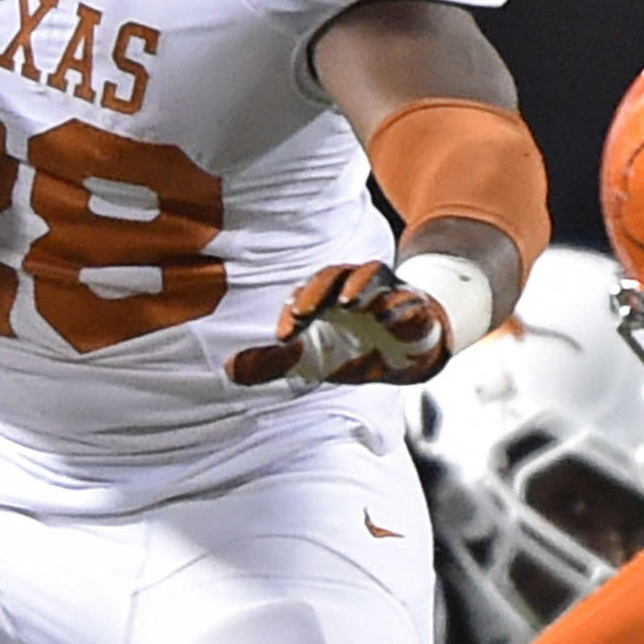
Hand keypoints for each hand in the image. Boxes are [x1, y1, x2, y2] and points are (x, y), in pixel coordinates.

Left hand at [224, 261, 452, 387]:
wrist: (405, 358)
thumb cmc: (353, 350)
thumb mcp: (311, 361)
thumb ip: (275, 363)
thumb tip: (229, 369)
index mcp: (325, 297)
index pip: (305, 293)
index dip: (293, 311)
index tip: (282, 338)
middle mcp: (353, 288)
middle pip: (333, 275)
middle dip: (317, 292)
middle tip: (301, 312)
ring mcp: (385, 292)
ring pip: (372, 273)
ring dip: (359, 284)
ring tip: (348, 302)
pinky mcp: (415, 305)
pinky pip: (408, 297)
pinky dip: (398, 304)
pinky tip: (386, 318)